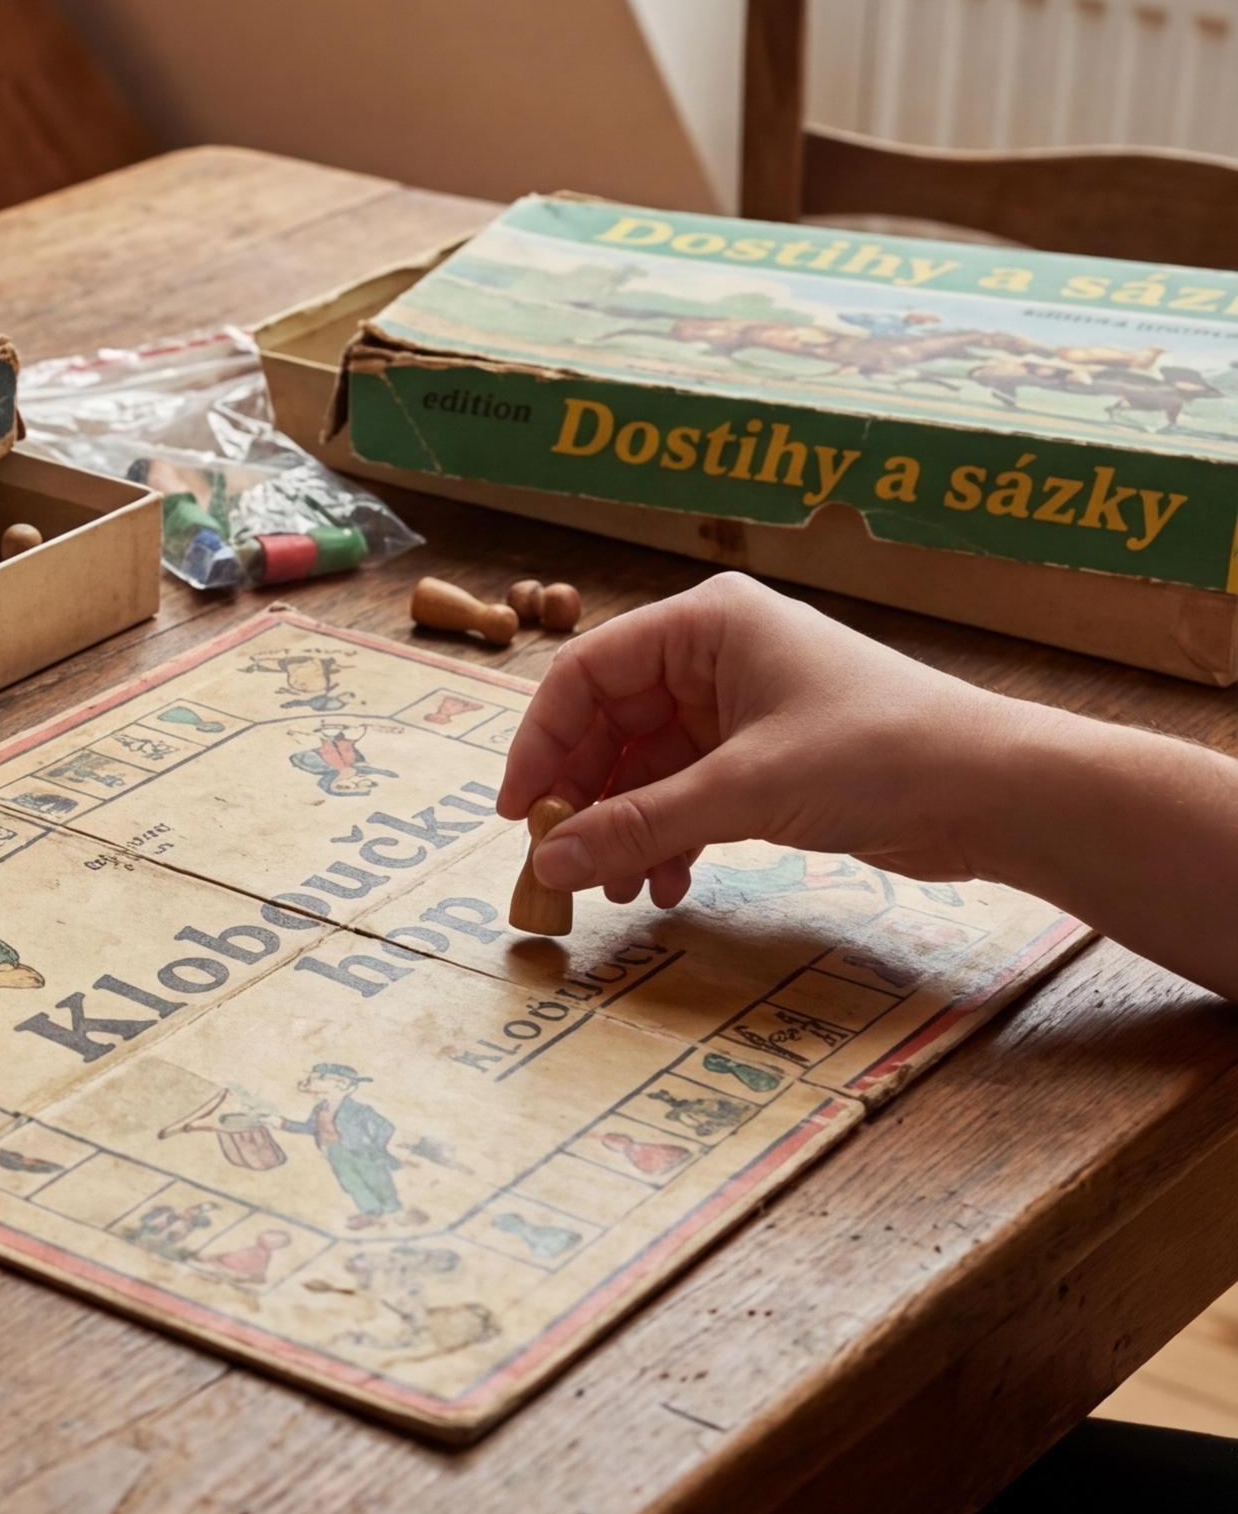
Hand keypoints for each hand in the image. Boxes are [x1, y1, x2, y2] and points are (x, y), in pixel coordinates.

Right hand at [497, 573, 1016, 906]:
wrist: (995, 791)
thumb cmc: (879, 753)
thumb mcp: (744, 791)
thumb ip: (638, 827)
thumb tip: (548, 864)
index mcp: (706, 624)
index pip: (585, 674)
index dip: (540, 744)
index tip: (518, 814)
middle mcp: (717, 656)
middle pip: (610, 725)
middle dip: (585, 799)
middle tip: (561, 865)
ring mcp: (741, 708)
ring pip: (647, 769)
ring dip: (627, 830)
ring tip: (619, 889)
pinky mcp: (767, 758)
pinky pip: (688, 795)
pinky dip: (670, 838)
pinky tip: (668, 884)